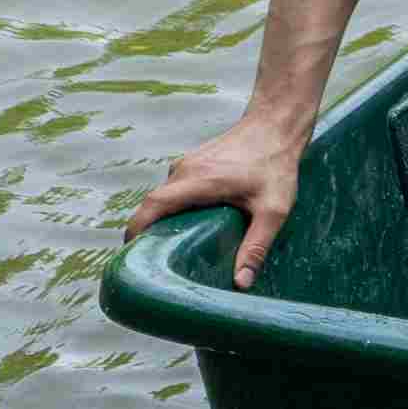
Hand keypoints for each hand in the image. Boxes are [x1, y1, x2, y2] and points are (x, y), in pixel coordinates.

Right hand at [130, 116, 306, 285]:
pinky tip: (188, 226)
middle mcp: (184, 170)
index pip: (154, 205)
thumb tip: (241, 282)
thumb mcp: (273, 210)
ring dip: (162, 220)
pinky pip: (174, 189)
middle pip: (153, 204)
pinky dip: (173, 208)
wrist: (275, 126)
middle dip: (147, 232)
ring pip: (163, 197)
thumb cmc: (276, 166)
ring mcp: (185, 164)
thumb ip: (257, 245)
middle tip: (152, 262)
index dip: (137, 229)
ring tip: (170, 249)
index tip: (132, 253)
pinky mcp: (192, 163)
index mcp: (198, 180)